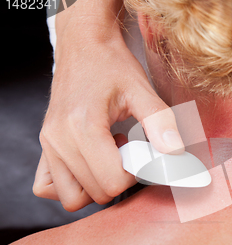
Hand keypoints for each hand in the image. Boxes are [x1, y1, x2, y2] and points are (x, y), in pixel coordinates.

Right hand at [33, 28, 183, 211]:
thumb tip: (175, 154)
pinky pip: (49, 187)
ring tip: (110, 156)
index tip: (142, 154)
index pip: (112, 182)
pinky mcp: (45, 147)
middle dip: (120, 179)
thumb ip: (160, 122)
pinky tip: (90, 164)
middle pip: (96, 192)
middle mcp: (59, 140)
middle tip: (129, 152)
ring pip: (72, 198)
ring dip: (97, 186)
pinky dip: (72, 186)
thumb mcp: (142, 89)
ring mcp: (48, 145)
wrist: (84, 46)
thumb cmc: (111, 66)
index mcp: (82, 126)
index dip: (136, 175)